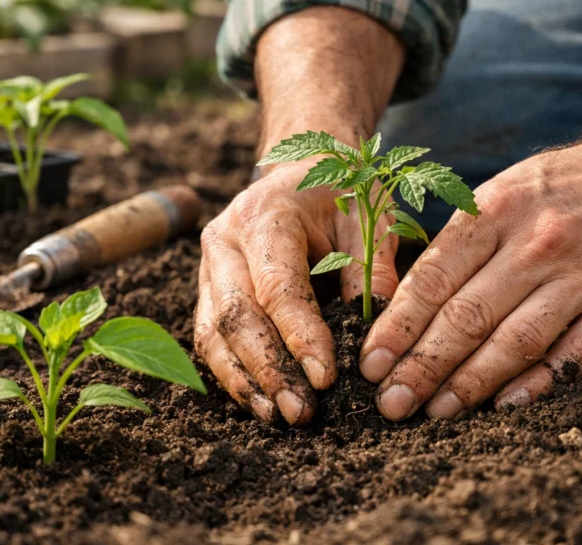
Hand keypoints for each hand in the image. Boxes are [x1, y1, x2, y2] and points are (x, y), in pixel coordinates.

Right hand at [194, 162, 398, 424]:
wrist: (305, 164)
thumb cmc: (344, 192)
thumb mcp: (371, 220)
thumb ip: (373, 276)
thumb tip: (375, 346)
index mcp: (267, 214)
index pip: (278, 287)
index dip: (300, 337)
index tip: (327, 379)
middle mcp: (225, 239)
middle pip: (236, 315)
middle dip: (269, 370)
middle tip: (302, 412)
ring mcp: (209, 265)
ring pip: (213, 333)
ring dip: (245, 382)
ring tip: (279, 417)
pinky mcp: (207, 288)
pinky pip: (209, 338)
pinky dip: (233, 375)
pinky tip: (261, 402)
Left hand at [360, 138, 581, 419]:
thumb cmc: (561, 189)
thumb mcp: (502, 192)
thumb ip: (458, 244)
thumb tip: (403, 307)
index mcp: (497, 210)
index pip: (434, 279)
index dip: (398, 327)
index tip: (371, 365)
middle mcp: (538, 244)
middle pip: (468, 316)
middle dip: (422, 366)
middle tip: (391, 402)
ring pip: (516, 341)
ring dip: (470, 383)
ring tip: (435, 411)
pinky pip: (575, 355)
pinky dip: (538, 383)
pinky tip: (503, 405)